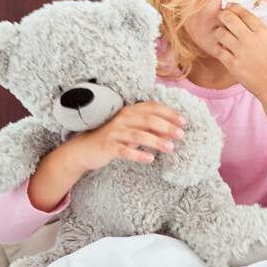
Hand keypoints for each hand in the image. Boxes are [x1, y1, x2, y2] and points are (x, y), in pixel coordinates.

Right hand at [67, 101, 184, 169]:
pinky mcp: (108, 147)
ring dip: (157, 141)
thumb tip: (170, 133)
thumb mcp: (132, 131)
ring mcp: (114, 133)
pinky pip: (125, 151)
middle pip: (148, 120)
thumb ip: (149, 129)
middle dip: (167, 127)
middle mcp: (122, 119)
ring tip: (171, 148)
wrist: (84, 150)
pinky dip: (139, 154)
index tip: (183, 121)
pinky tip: (151, 158)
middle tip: (181, 135)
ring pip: (138, 135)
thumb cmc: (113, 138)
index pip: (152, 107)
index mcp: (129, 112)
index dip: (169, 113)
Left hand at [210, 3, 266, 103]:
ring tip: (224, 35)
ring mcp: (241, 52)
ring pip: (221, 33)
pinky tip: (223, 48)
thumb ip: (257, 30)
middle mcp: (252, 40)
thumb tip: (241, 18)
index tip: (229, 6)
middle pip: (229, 19)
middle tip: (221, 16)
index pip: (244, 13)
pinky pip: (218, 49)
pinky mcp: (233, 64)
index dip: (234, 7)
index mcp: (263, 32)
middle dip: (223, 15)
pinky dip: (218, 47)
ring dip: (220, 32)